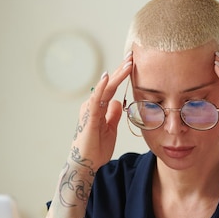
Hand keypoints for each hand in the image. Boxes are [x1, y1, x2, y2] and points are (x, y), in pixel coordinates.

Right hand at [71, 52, 132, 171]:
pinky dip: (101, 87)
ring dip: (116, 74)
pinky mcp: (89, 118)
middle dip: (121, 69)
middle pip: (109, 83)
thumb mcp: (110, 128)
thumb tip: (118, 102)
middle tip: (132, 54)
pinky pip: (96, 100)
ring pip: (105, 88)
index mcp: (98, 107)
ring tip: (128, 62)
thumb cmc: (96, 148)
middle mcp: (92, 105)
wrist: (85, 164)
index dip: (121, 74)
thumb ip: (113, 114)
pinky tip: (107, 77)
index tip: (132, 62)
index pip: (112, 87)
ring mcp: (90, 110)